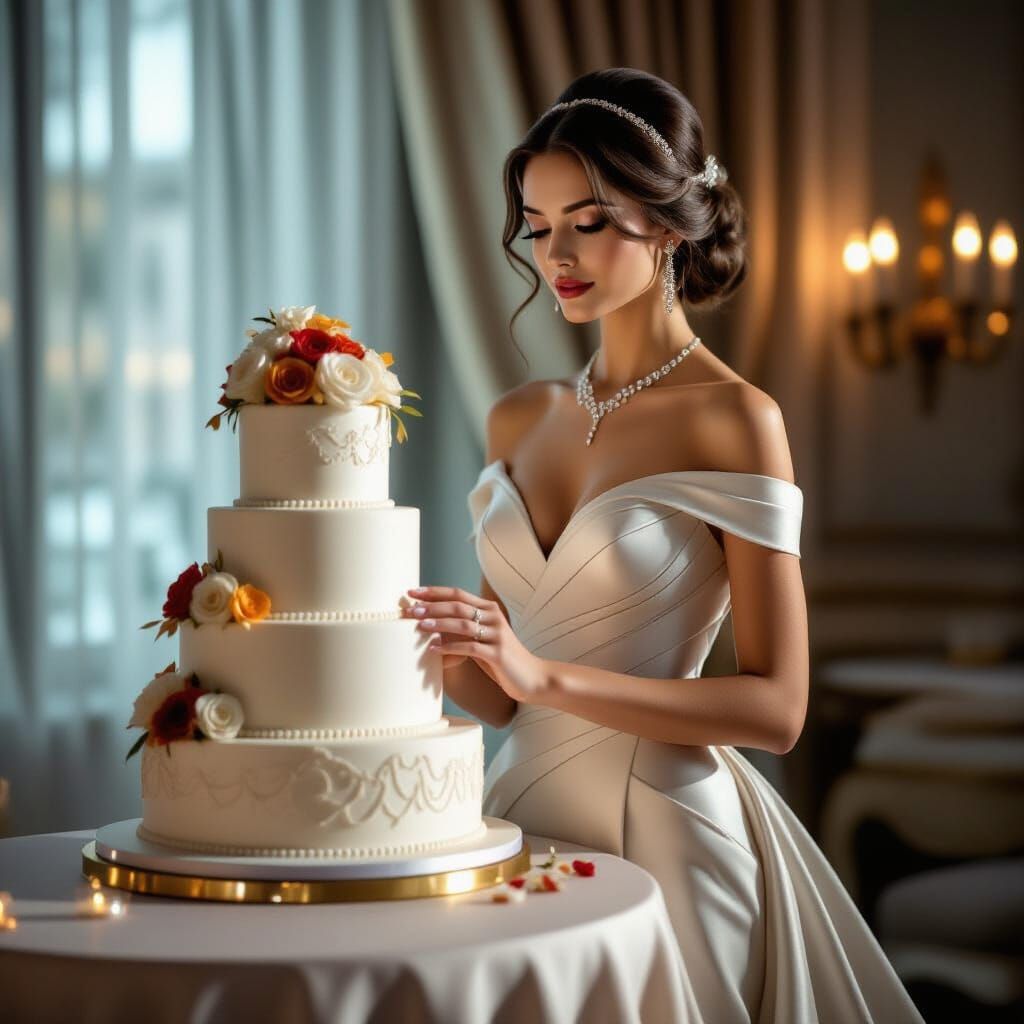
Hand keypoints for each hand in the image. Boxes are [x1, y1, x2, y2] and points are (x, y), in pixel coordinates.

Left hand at [402, 586, 548, 703]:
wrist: (533, 677)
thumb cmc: (502, 659)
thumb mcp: (482, 640)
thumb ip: (463, 631)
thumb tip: (431, 628)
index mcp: (489, 609)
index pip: (457, 594)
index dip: (434, 592)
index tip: (412, 593)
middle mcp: (494, 617)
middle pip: (458, 605)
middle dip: (432, 606)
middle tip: (411, 610)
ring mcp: (497, 634)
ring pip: (463, 624)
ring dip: (439, 624)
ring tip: (419, 626)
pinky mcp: (498, 653)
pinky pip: (470, 647)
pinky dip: (449, 648)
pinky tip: (433, 650)